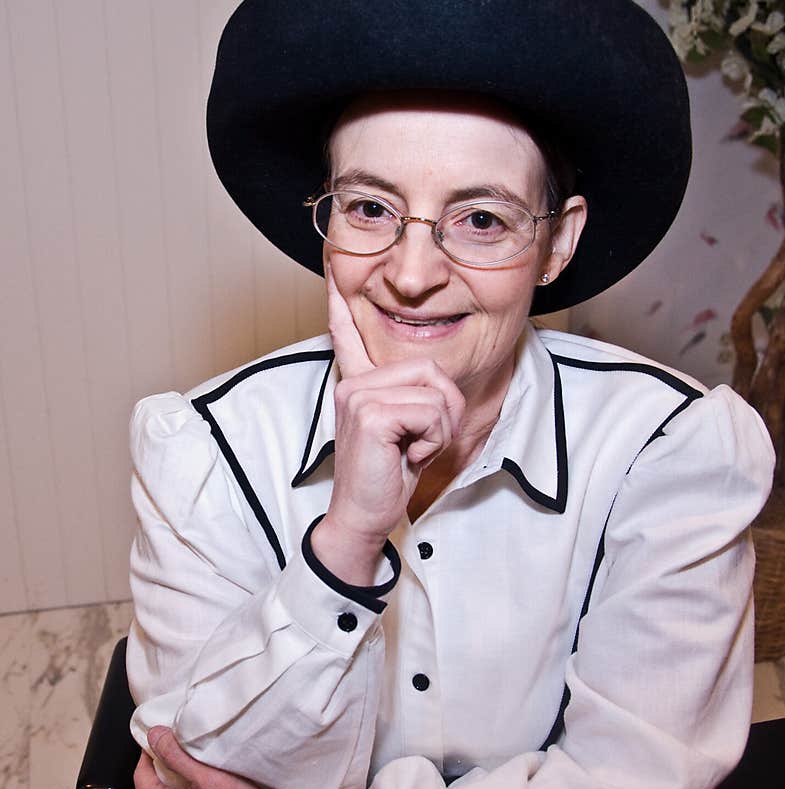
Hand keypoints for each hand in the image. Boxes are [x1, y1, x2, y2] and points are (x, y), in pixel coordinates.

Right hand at [314, 265, 464, 580]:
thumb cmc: (385, 477)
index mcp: (357, 384)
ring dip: (440, 430)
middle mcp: (353, 383)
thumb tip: (432, 381)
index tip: (334, 272)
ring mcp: (359, 396)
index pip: (347, 336)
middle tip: (423, 441)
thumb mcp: (403, 433)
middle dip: (445, 410)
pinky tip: (409, 457)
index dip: (339, 304)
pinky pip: (431, 413)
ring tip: (413, 450)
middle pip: (430, 370)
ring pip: (436, 394)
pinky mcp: (371, 414)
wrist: (364, 516)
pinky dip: (433, 440)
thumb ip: (410, 403)